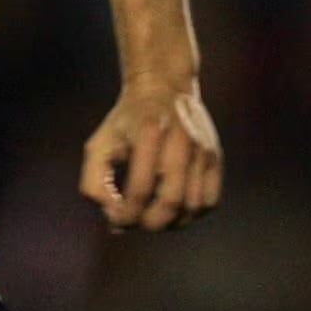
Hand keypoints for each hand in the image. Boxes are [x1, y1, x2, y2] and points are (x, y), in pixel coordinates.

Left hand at [81, 76, 221, 232]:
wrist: (164, 87)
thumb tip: (114, 218)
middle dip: (149, 223)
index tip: (115, 220)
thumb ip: (95, 184)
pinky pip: (209, 201)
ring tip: (153, 215)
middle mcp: (181, 142)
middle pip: (171, 203)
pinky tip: (174, 208)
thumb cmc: (125, 123)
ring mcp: (202, 150)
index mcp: (148, 133)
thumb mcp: (99, 146)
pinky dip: (191, 214)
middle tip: (135, 221)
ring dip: (170, 223)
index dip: (124, 215)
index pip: (139, 190)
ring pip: (193, 207)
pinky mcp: (215, 158)